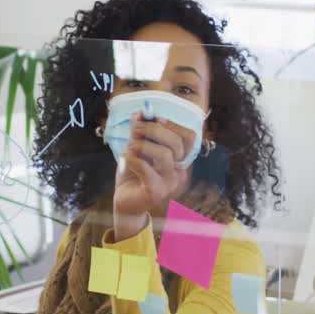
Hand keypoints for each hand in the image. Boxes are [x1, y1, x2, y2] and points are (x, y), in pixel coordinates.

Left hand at [112, 114, 196, 240]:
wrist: (124, 201)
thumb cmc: (133, 174)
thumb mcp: (136, 148)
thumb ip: (140, 132)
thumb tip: (141, 112)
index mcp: (178, 159)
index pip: (189, 137)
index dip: (173, 124)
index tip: (155, 118)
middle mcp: (179, 171)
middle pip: (177, 143)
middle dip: (154, 130)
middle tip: (135, 129)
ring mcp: (170, 184)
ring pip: (165, 155)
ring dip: (143, 146)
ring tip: (129, 148)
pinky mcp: (157, 193)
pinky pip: (147, 170)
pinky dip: (134, 160)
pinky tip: (125, 160)